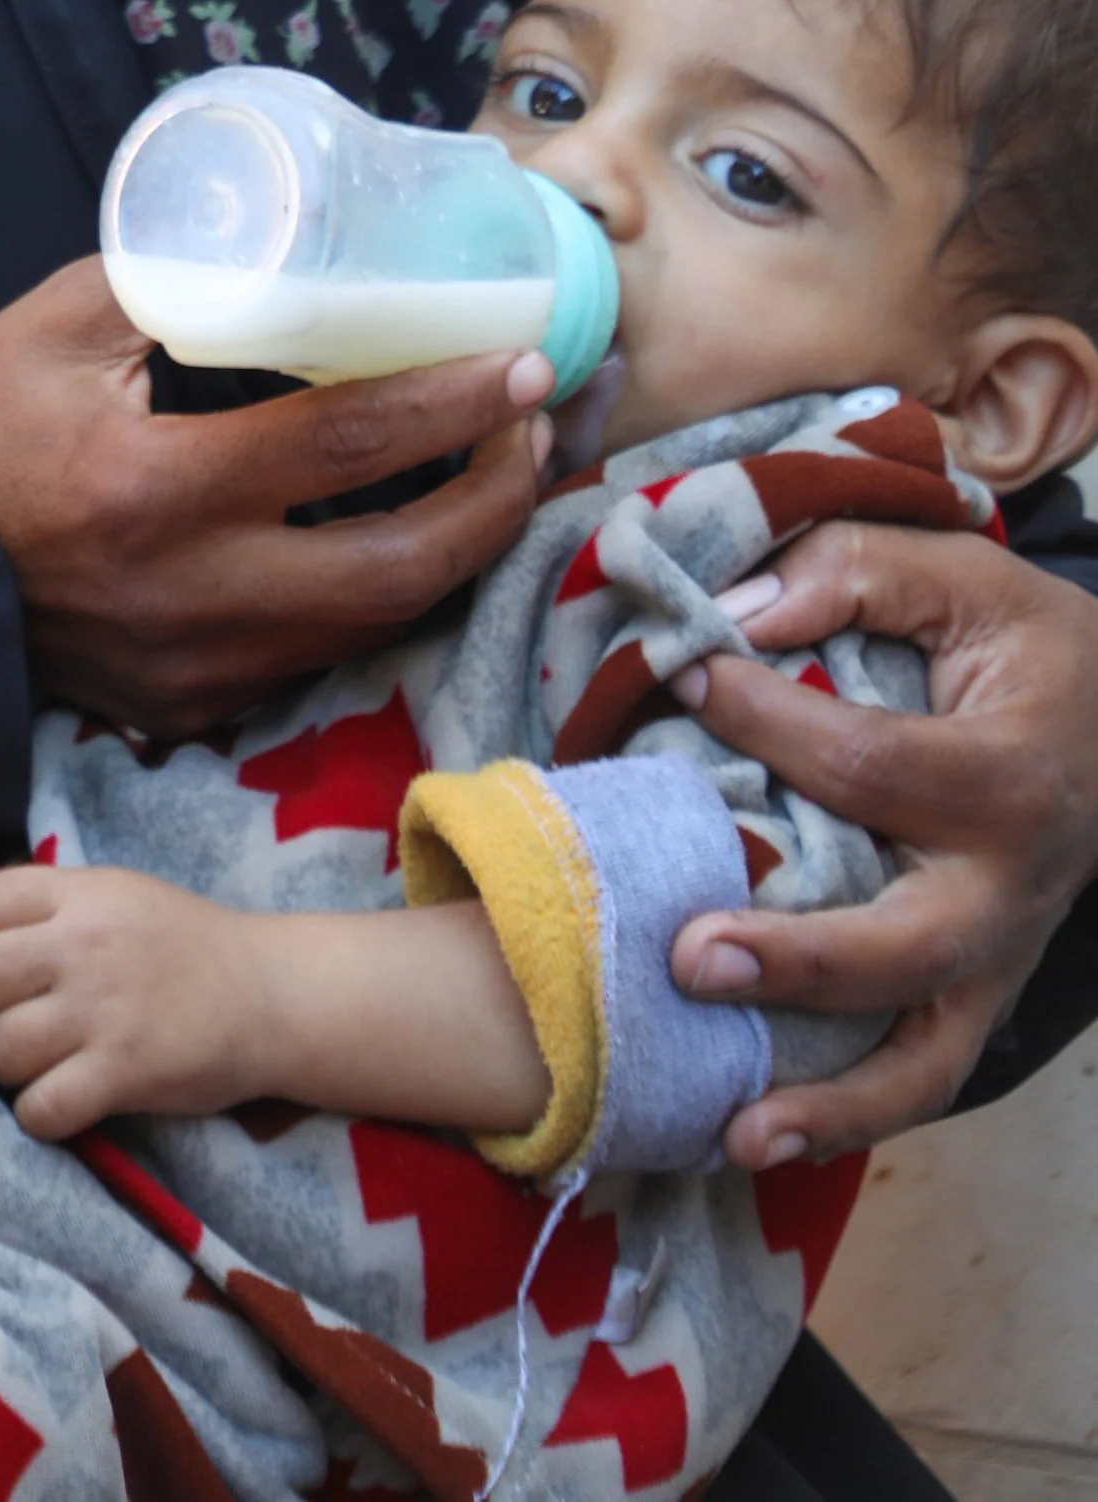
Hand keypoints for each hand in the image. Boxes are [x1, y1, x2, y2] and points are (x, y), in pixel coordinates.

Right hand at [0, 257, 553, 739]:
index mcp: (155, 488)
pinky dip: (379, 594)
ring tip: (503, 473)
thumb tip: (283, 242)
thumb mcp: (60, 325)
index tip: (525, 360)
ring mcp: (196, 666)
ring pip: (372, 623)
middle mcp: (191, 595)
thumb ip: (176, 282)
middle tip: (543, 426)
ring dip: (457, 551)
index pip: (348, 442)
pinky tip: (413, 534)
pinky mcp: (190, 703)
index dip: (455, 402)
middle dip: (497, 497)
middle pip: (399, 565)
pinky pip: (316, 652)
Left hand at [0, 860, 270, 1139]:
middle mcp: (82, 945)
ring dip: (2, 1066)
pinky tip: (57, 1103)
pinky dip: (37, 1114)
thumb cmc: (183, 945)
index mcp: (76, 894)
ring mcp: (102, 1010)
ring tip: (31, 1065)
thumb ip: (46, 910)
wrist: (268, 994)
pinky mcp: (124, 1072)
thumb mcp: (114, 896)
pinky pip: (41, 1107)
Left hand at [667, 522, 1097, 1167]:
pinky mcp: (978, 996)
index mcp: (1009, 776)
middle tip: (690, 956)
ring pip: (926, 1059)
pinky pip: (921, 1078)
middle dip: (799, 960)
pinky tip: (759, 1136)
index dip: (765, 716)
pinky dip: (849, 1120)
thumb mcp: (965, 577)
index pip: (868, 764)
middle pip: (908, 947)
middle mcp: (1010, 889)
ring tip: (733, 1129)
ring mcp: (997, 960)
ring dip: (830, 1102)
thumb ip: (856, 573)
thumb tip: (740, 617)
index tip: (685, 674)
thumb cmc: (1025, 648)